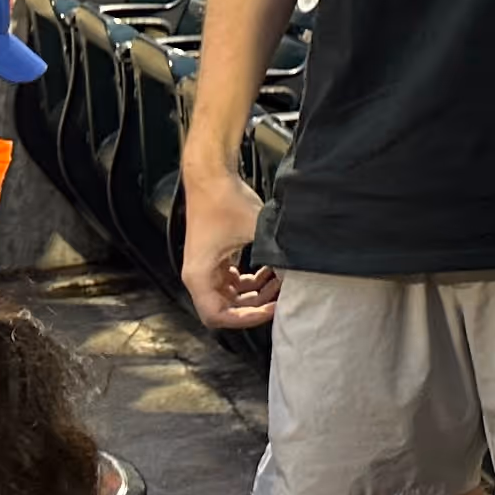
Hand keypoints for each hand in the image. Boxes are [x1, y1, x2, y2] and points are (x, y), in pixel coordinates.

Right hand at [179, 167, 276, 330]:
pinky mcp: (216, 257)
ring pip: (231, 295)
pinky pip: (232, 280)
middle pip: (225, 308)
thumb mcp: (256, 231)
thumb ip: (275, 255)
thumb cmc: (225, 201)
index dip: (246, 318)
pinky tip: (271, 269)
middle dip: (255, 305)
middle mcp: (198, 276)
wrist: (212, 176)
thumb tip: (296, 274)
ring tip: (280, 281)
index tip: (272, 309)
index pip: (218, 316)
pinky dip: (251, 280)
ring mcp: (206, 266)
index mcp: (198, 276)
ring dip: (255, 292)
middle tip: (281, 296)